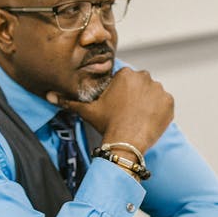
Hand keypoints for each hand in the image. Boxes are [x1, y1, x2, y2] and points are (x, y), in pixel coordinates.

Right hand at [47, 67, 173, 152]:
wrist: (126, 142)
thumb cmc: (107, 124)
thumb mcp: (87, 110)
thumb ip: (68, 100)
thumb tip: (48, 95)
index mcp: (125, 74)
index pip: (125, 79)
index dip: (121, 92)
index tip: (118, 105)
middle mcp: (144, 77)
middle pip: (140, 84)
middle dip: (136, 95)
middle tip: (128, 112)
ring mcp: (159, 90)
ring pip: (153, 93)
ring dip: (148, 102)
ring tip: (138, 117)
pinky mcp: (169, 102)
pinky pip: (164, 104)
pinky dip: (159, 111)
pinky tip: (148, 120)